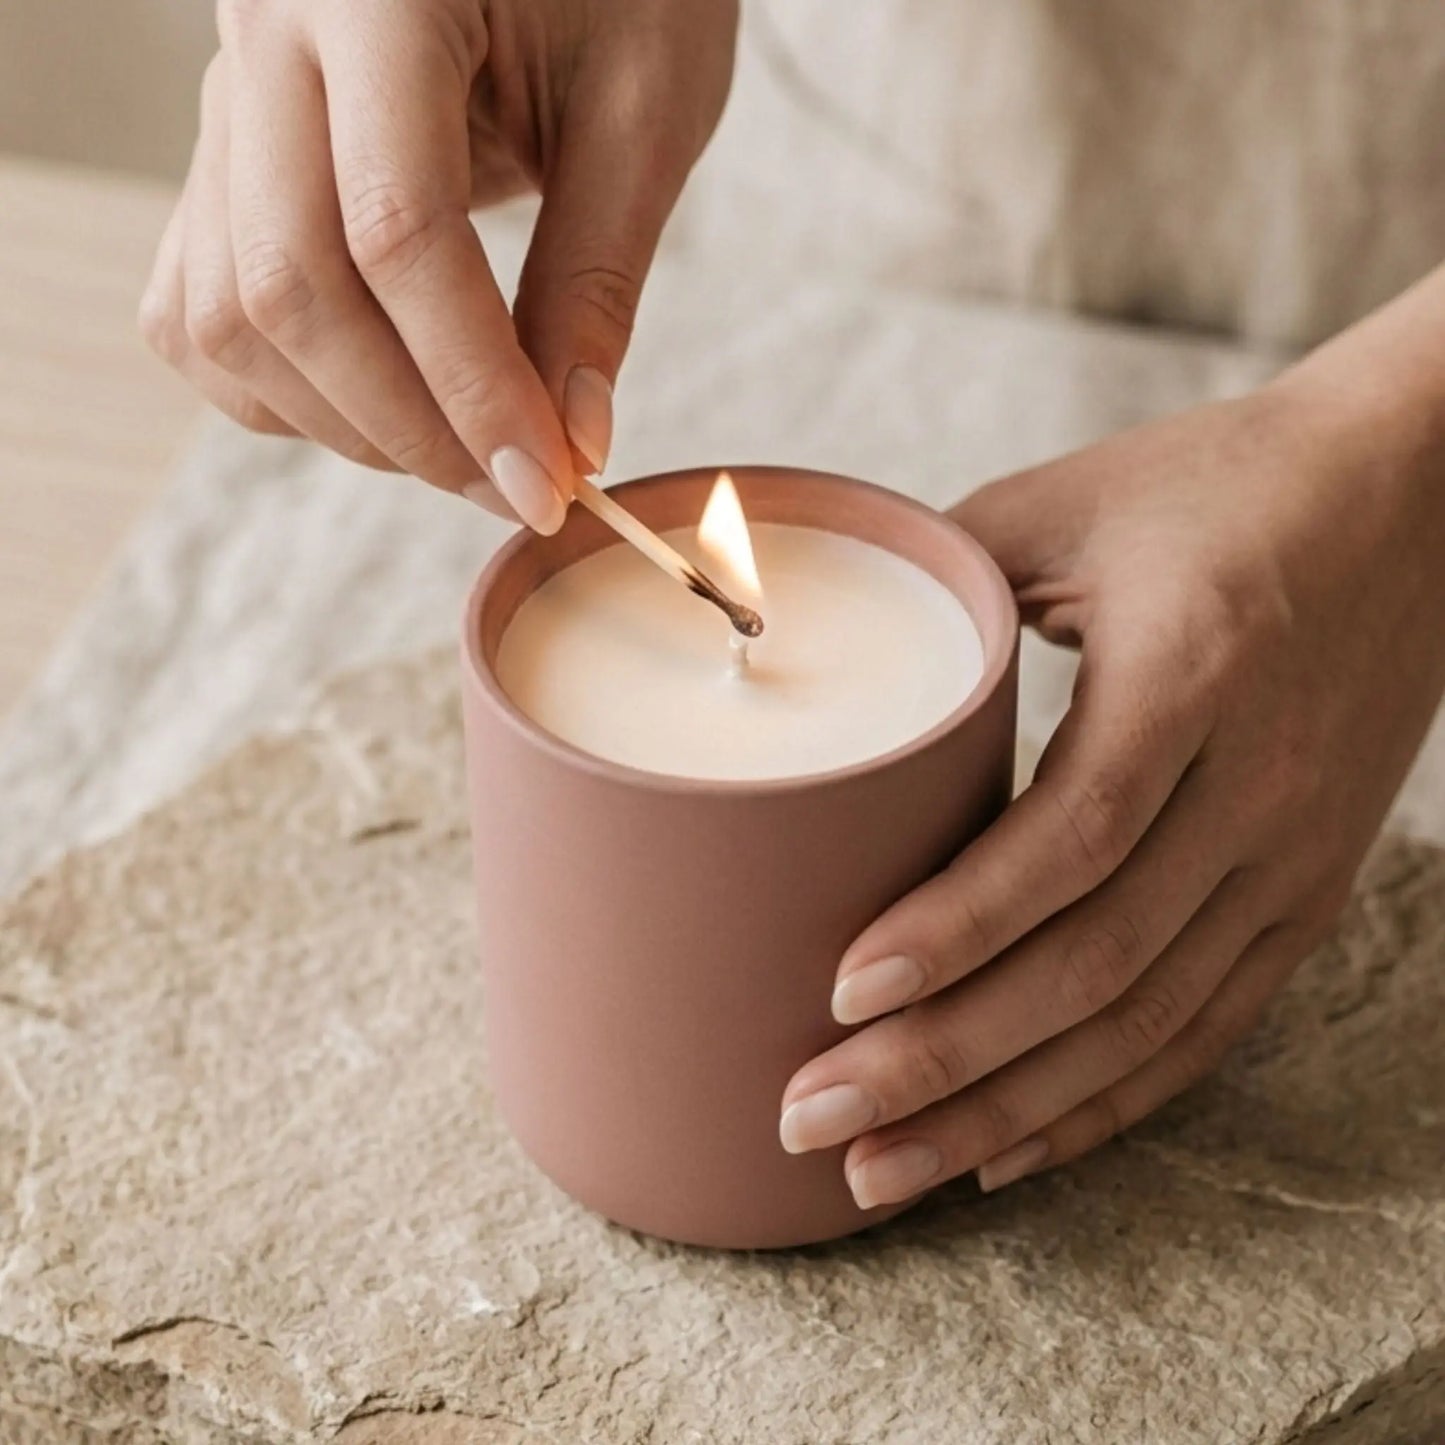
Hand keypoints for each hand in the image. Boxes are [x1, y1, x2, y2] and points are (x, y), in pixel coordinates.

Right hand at [139, 0, 736, 530]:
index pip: (396, 233)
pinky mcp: (220, 157)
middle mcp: (265, 35)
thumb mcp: (645, 103)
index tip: (547, 484)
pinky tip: (381, 404)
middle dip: (410, 427)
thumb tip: (573, 443)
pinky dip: (282, 390)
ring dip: (346, 422)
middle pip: (289, 289)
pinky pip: (200, 308)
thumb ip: (598, 276)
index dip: (473, 387)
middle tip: (515, 486)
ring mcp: (225, 97)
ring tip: (462, 449)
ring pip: (226, 315)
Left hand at [779, 372, 1444, 1207]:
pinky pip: (1206, 1026)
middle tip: (816, 1118)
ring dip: (1008, 1111)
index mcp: (1191, 677)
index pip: (1073, 837)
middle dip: (946, 1059)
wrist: (1417, 496)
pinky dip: (1106, 1101)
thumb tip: (803, 628)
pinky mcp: (1305, 892)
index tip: (841, 993)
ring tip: (884, 1172)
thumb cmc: (1224, 483)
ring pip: (1146, 1024)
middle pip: (1096, 964)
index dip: (958, 929)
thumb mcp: (1070, 503)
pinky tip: (1011, 1150)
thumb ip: (943, 573)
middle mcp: (1256, 789)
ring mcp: (1292, 857)